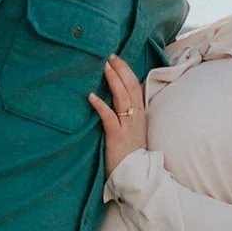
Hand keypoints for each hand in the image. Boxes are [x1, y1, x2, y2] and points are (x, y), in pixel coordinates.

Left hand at [87, 54, 147, 175]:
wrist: (136, 175)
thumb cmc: (130, 152)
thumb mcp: (134, 129)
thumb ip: (129, 112)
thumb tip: (120, 96)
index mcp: (140, 113)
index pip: (135, 85)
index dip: (126, 71)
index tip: (116, 58)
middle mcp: (136, 116)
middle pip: (130, 86)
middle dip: (120, 69)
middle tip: (109, 56)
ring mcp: (127, 126)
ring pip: (123, 98)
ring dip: (113, 80)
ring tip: (103, 67)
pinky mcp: (117, 136)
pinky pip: (109, 118)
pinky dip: (101, 106)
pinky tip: (91, 96)